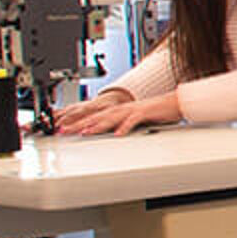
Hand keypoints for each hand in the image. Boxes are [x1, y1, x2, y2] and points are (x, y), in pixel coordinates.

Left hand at [54, 89, 179, 136]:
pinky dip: (125, 127)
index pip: (93, 117)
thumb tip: (108, 134)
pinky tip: (117, 134)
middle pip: (97, 116)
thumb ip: (119, 126)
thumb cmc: (154, 112)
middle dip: (80, 124)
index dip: (77, 123)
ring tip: (85, 132)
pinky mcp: (144, 113)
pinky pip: (133, 121)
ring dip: (98, 125)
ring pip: (111, 117)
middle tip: (65, 131)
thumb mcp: (132, 121)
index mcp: (117, 111)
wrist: (173, 103)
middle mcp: (121, 109)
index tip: (63, 129)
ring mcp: (132, 110)